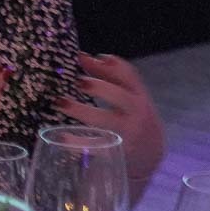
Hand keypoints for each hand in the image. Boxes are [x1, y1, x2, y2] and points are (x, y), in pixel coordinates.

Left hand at [57, 53, 165, 183]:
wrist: (149, 155)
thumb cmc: (131, 117)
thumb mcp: (127, 97)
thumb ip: (107, 77)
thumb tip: (81, 56)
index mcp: (138, 96)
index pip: (129, 76)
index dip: (111, 65)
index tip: (88, 58)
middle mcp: (136, 114)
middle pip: (120, 97)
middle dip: (99, 88)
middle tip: (78, 81)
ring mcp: (127, 134)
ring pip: (106, 122)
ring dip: (82, 111)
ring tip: (59, 102)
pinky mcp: (116, 153)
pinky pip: (95, 147)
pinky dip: (78, 143)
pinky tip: (61, 137)